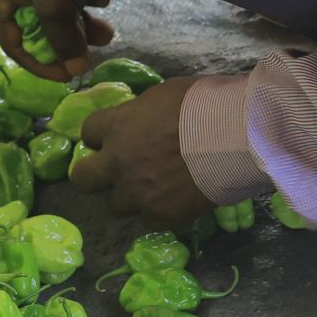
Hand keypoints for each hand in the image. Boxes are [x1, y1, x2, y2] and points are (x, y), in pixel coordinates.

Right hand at [0, 0, 112, 79]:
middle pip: (42, 27)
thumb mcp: (56, 8)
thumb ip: (63, 43)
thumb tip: (76, 70)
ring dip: (84, 20)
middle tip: (97, 44)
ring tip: (108, 25)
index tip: (68, 75)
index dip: (41, 65)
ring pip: (59, 8)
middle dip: (72, 38)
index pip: (14, 45)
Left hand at [69, 76, 211, 223]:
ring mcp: (137, 193)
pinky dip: (156, 213)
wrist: (233, 138)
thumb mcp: (162, 95)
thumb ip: (142, 113)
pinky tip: (173, 202)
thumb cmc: (202, 105)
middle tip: (111, 173)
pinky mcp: (160, 216)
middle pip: (83, 179)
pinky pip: (147, 221)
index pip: (88, 133)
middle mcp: (118, 163)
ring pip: (115, 205)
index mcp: (116, 126)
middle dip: (93, 175)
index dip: (100, 137)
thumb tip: (144, 120)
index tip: (112, 138)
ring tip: (151, 190)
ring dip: (128, 197)